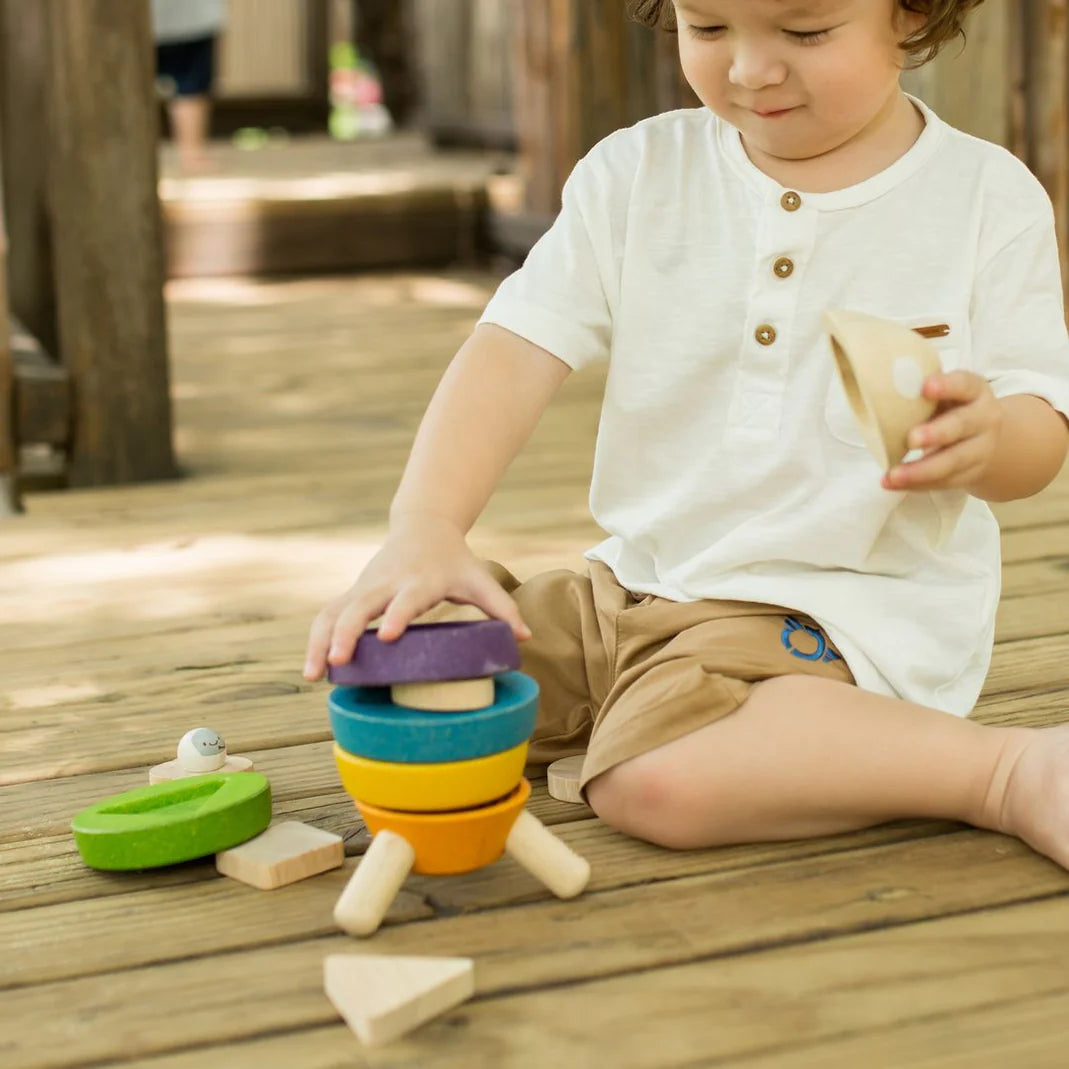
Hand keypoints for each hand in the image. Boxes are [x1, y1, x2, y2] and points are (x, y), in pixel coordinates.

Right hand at [302, 514, 530, 680]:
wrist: (423, 527)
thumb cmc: (454, 561)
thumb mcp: (479, 579)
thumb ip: (502, 607)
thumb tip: (525, 637)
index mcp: (419, 580)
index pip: (406, 598)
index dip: (397, 615)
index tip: (388, 635)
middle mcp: (386, 583)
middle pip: (359, 606)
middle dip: (346, 634)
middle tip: (338, 663)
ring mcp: (364, 588)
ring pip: (333, 612)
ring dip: (320, 642)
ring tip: (311, 676)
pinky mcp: (352, 594)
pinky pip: (327, 616)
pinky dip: (316, 639)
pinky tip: (311, 669)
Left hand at [881, 371, 1002, 493]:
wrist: (985, 438)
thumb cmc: (951, 407)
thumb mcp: (945, 393)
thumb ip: (919, 390)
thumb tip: (874, 386)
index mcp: (974, 391)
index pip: (964, 384)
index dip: (947, 385)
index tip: (926, 387)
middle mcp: (983, 419)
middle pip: (962, 425)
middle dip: (937, 433)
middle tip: (911, 439)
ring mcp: (980, 449)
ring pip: (953, 461)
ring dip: (921, 470)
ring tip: (894, 475)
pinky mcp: (970, 473)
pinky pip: (944, 481)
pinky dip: (916, 484)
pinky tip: (892, 483)